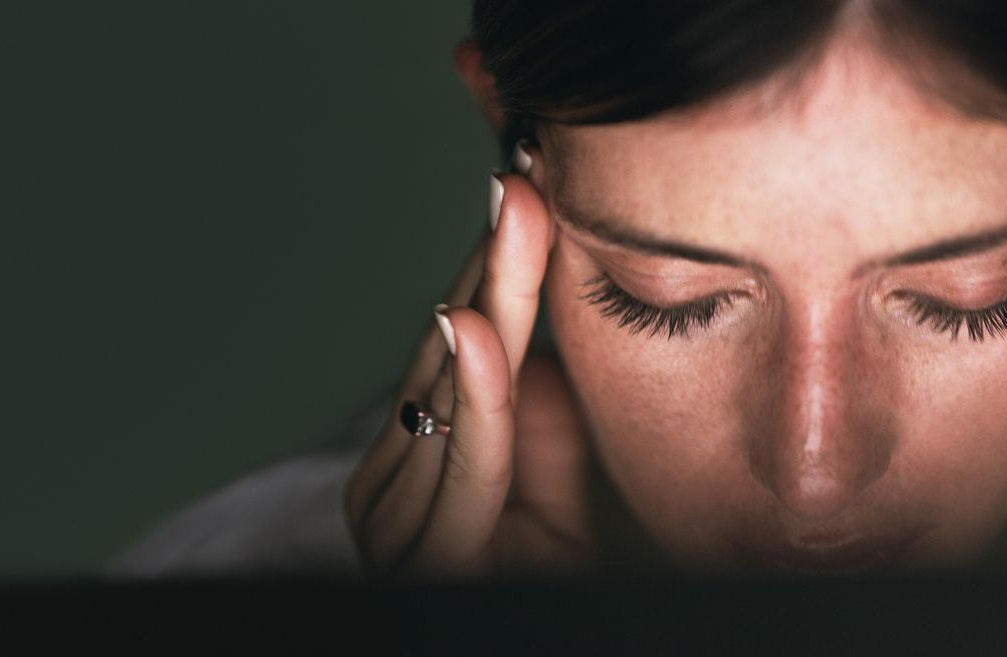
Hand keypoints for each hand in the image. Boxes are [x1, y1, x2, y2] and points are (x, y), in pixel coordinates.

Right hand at [344, 159, 594, 576]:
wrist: (556, 626)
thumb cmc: (568, 556)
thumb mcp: (562, 459)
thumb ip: (539, 397)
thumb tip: (527, 320)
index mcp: (427, 444)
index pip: (467, 335)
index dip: (500, 261)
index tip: (529, 180)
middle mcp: (398, 473)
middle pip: (457, 348)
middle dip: (496, 260)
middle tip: (524, 172)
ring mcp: (398, 515)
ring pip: (453, 390)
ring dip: (489, 299)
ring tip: (515, 215)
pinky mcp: (422, 554)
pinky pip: (464, 460)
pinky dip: (477, 396)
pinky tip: (476, 329)